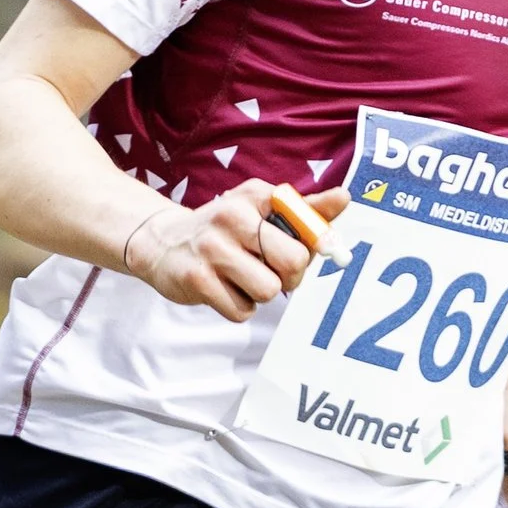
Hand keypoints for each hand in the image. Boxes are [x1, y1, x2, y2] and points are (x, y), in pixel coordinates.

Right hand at [122, 181, 351, 322]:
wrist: (163, 242)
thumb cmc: (226, 229)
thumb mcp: (261, 209)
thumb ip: (305, 210)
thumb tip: (345, 198)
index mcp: (256, 196)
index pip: (307, 224)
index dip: (311, 247)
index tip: (301, 251)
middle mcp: (232, 217)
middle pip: (294, 262)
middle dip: (291, 277)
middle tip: (273, 272)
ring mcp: (212, 249)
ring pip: (269, 290)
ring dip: (261, 293)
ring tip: (243, 278)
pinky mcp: (196, 280)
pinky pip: (241, 311)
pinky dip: (239, 307)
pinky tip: (224, 289)